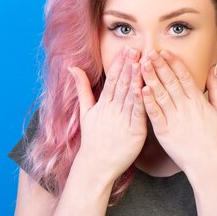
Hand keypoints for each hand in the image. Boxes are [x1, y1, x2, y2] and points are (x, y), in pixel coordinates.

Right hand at [68, 46, 146, 183]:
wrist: (95, 165)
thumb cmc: (92, 139)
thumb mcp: (85, 112)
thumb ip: (82, 89)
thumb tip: (72, 67)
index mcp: (103, 104)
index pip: (112, 80)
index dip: (119, 64)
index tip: (125, 50)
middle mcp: (112, 111)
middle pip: (121, 85)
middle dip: (128, 67)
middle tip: (135, 50)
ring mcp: (123, 121)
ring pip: (130, 97)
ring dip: (135, 79)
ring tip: (140, 63)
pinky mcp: (134, 133)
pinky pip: (137, 115)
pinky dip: (140, 102)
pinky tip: (143, 89)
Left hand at [139, 49, 216, 177]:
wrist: (210, 164)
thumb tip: (214, 67)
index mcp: (198, 101)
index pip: (184, 77)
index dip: (173, 63)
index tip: (164, 51)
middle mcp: (186, 108)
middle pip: (170, 82)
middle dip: (159, 66)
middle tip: (148, 52)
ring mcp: (174, 119)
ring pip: (161, 95)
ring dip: (150, 79)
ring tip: (140, 65)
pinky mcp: (164, 132)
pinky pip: (154, 114)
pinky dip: (148, 102)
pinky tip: (141, 90)